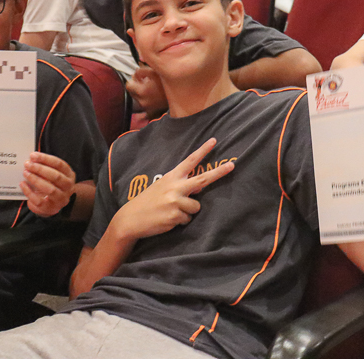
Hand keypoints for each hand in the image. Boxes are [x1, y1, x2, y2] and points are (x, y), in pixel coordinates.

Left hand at [20, 152, 75, 216]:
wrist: (53, 204)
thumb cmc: (51, 184)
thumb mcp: (52, 174)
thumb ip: (45, 167)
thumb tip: (31, 159)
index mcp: (69, 175)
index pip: (59, 164)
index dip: (45, 159)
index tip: (33, 155)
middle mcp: (68, 187)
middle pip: (56, 176)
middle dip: (40, 169)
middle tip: (27, 164)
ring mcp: (61, 199)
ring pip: (50, 189)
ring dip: (36, 179)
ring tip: (25, 173)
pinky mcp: (50, 208)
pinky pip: (39, 200)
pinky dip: (29, 192)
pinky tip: (22, 184)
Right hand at [111, 138, 234, 239]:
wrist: (131, 219)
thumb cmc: (148, 202)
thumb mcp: (161, 186)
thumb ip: (178, 184)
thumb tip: (198, 186)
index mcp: (171, 177)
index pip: (190, 161)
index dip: (203, 150)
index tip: (214, 141)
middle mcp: (175, 186)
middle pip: (203, 179)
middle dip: (219, 172)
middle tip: (233, 165)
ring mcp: (175, 201)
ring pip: (196, 207)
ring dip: (187, 212)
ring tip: (171, 212)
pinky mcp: (175, 215)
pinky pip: (187, 219)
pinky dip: (180, 221)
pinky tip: (167, 219)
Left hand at [126, 64, 167, 118]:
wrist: (180, 94)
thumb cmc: (167, 81)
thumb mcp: (154, 70)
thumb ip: (140, 71)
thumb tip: (135, 73)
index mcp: (142, 91)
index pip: (128, 85)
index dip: (134, 78)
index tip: (142, 77)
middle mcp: (143, 102)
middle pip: (132, 91)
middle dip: (137, 85)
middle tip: (147, 80)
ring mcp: (147, 107)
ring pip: (137, 97)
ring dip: (141, 91)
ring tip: (152, 86)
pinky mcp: (151, 110)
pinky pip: (143, 101)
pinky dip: (146, 97)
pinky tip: (154, 92)